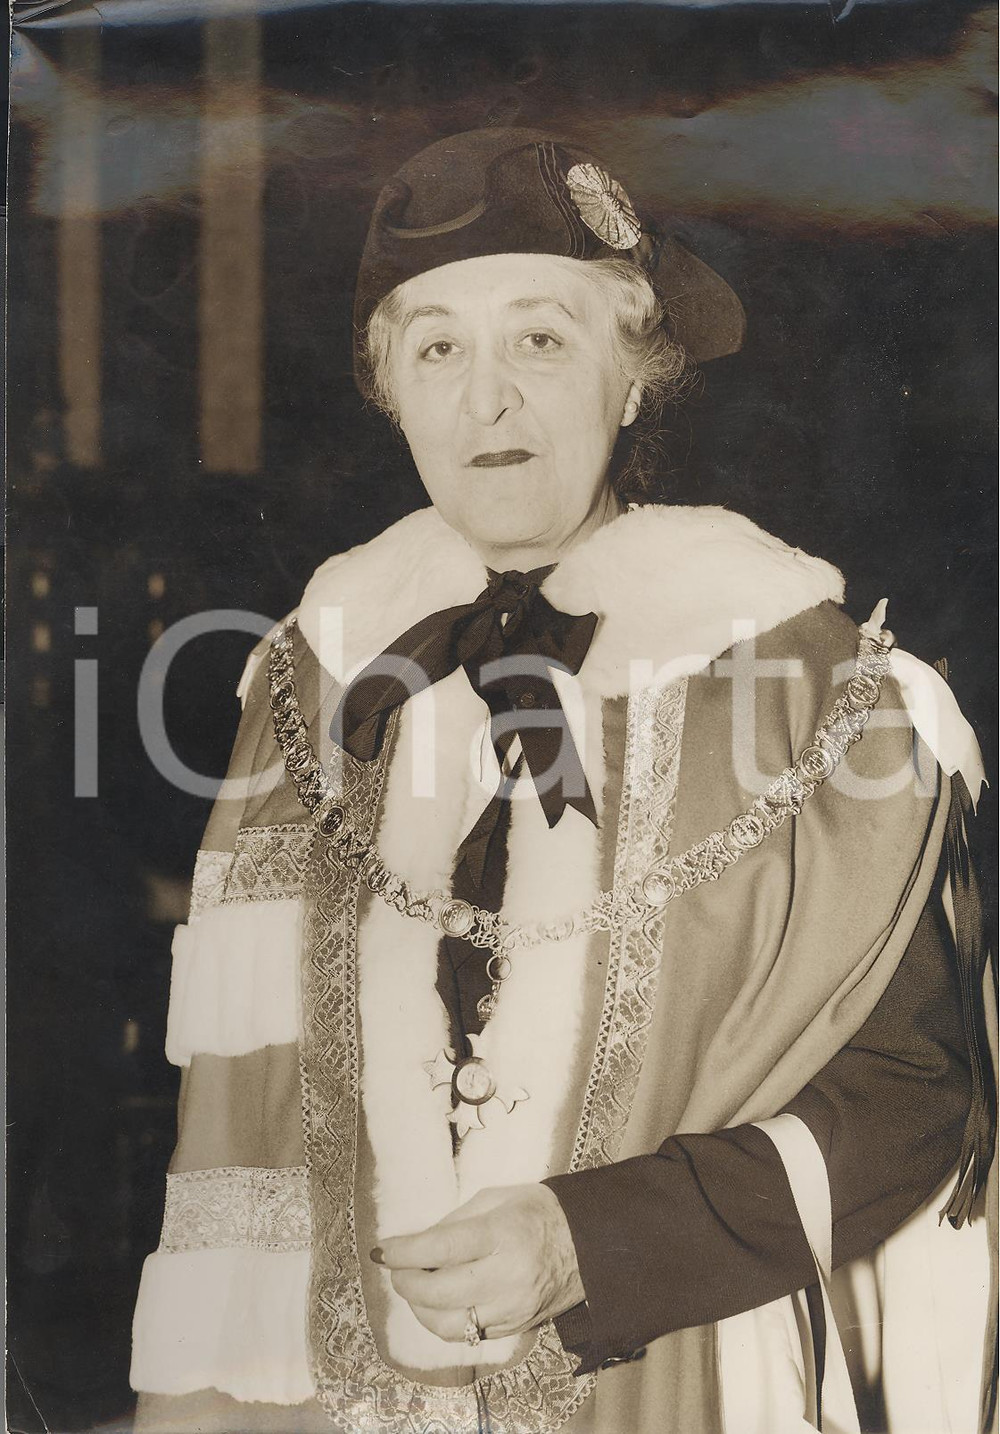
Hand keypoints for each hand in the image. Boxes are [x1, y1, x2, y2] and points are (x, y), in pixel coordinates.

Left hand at [373, 1183, 585, 1341]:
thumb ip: (456, 1220)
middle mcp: (507, 1276)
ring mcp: (512, 1308)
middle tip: (396, 1268)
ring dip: (420, 1308)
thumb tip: (418, 1243)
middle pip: (439, 1292)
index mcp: (502, 1234)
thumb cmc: (538, 1211)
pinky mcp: (515, 1328)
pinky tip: (439, 1303)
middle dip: (406, 1282)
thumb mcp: (496, 1198)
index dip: (405, 1251)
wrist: (589, 1245)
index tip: (384, 1250)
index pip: (442, 1247)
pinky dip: (445, 1321)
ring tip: (414, 1288)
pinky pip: (468, 1334)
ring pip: (449, 1325)